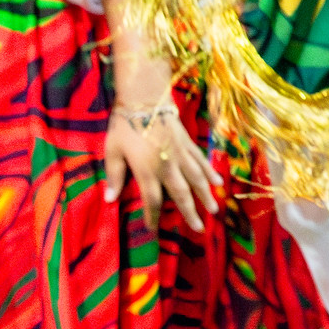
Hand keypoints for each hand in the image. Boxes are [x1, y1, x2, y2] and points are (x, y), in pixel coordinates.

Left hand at [103, 100, 222, 231]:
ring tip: (214, 210)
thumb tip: (110, 200)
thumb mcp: (112, 150)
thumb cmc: (125, 126)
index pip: (152, 200)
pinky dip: (210, 172)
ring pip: (196, 180)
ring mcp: (181, 155)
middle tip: (199, 229)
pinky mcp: (188, 144)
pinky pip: (202, 161)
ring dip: (205, 196)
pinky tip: (218, 182)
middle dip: (190, 213)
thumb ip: (114, 176)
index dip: (153, 216)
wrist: (145, 99)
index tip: (154, 229)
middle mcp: (168, 167)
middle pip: (182, 194)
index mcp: (147, 171)